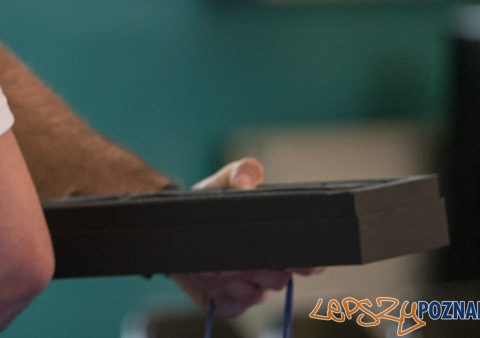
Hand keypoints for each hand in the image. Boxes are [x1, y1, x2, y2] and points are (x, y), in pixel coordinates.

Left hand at [171, 158, 322, 315]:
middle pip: (280, 280)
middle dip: (270, 271)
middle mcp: (260, 267)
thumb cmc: (208, 201)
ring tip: (225, 266)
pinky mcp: (221, 298)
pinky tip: (216, 282)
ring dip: (245, 284)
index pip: (302, 261)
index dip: (308, 264)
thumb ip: (243, 172)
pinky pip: (233, 308)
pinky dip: (228, 297)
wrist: (170, 222)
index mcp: (271, 243)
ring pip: (258, 296)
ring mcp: (242, 284)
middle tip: (252, 259)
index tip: (308, 263)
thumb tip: (248, 183)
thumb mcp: (224, 180)